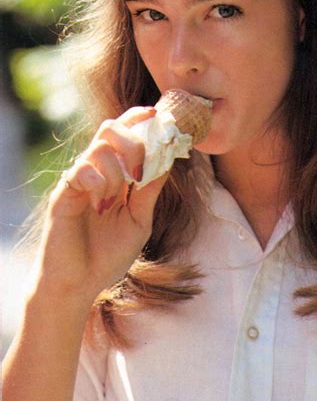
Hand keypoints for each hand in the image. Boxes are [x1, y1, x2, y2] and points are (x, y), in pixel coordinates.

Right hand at [35, 106, 166, 302]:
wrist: (79, 285)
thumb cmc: (109, 254)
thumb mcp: (140, 220)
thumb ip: (151, 191)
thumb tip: (169, 159)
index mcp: (115, 174)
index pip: (125, 133)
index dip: (139, 118)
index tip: (158, 115)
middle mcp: (95, 171)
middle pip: (110, 128)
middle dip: (133, 142)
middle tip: (141, 171)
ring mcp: (78, 180)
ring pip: (100, 149)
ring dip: (116, 173)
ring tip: (113, 202)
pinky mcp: (63, 193)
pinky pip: (82, 170)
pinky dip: (98, 184)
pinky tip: (99, 207)